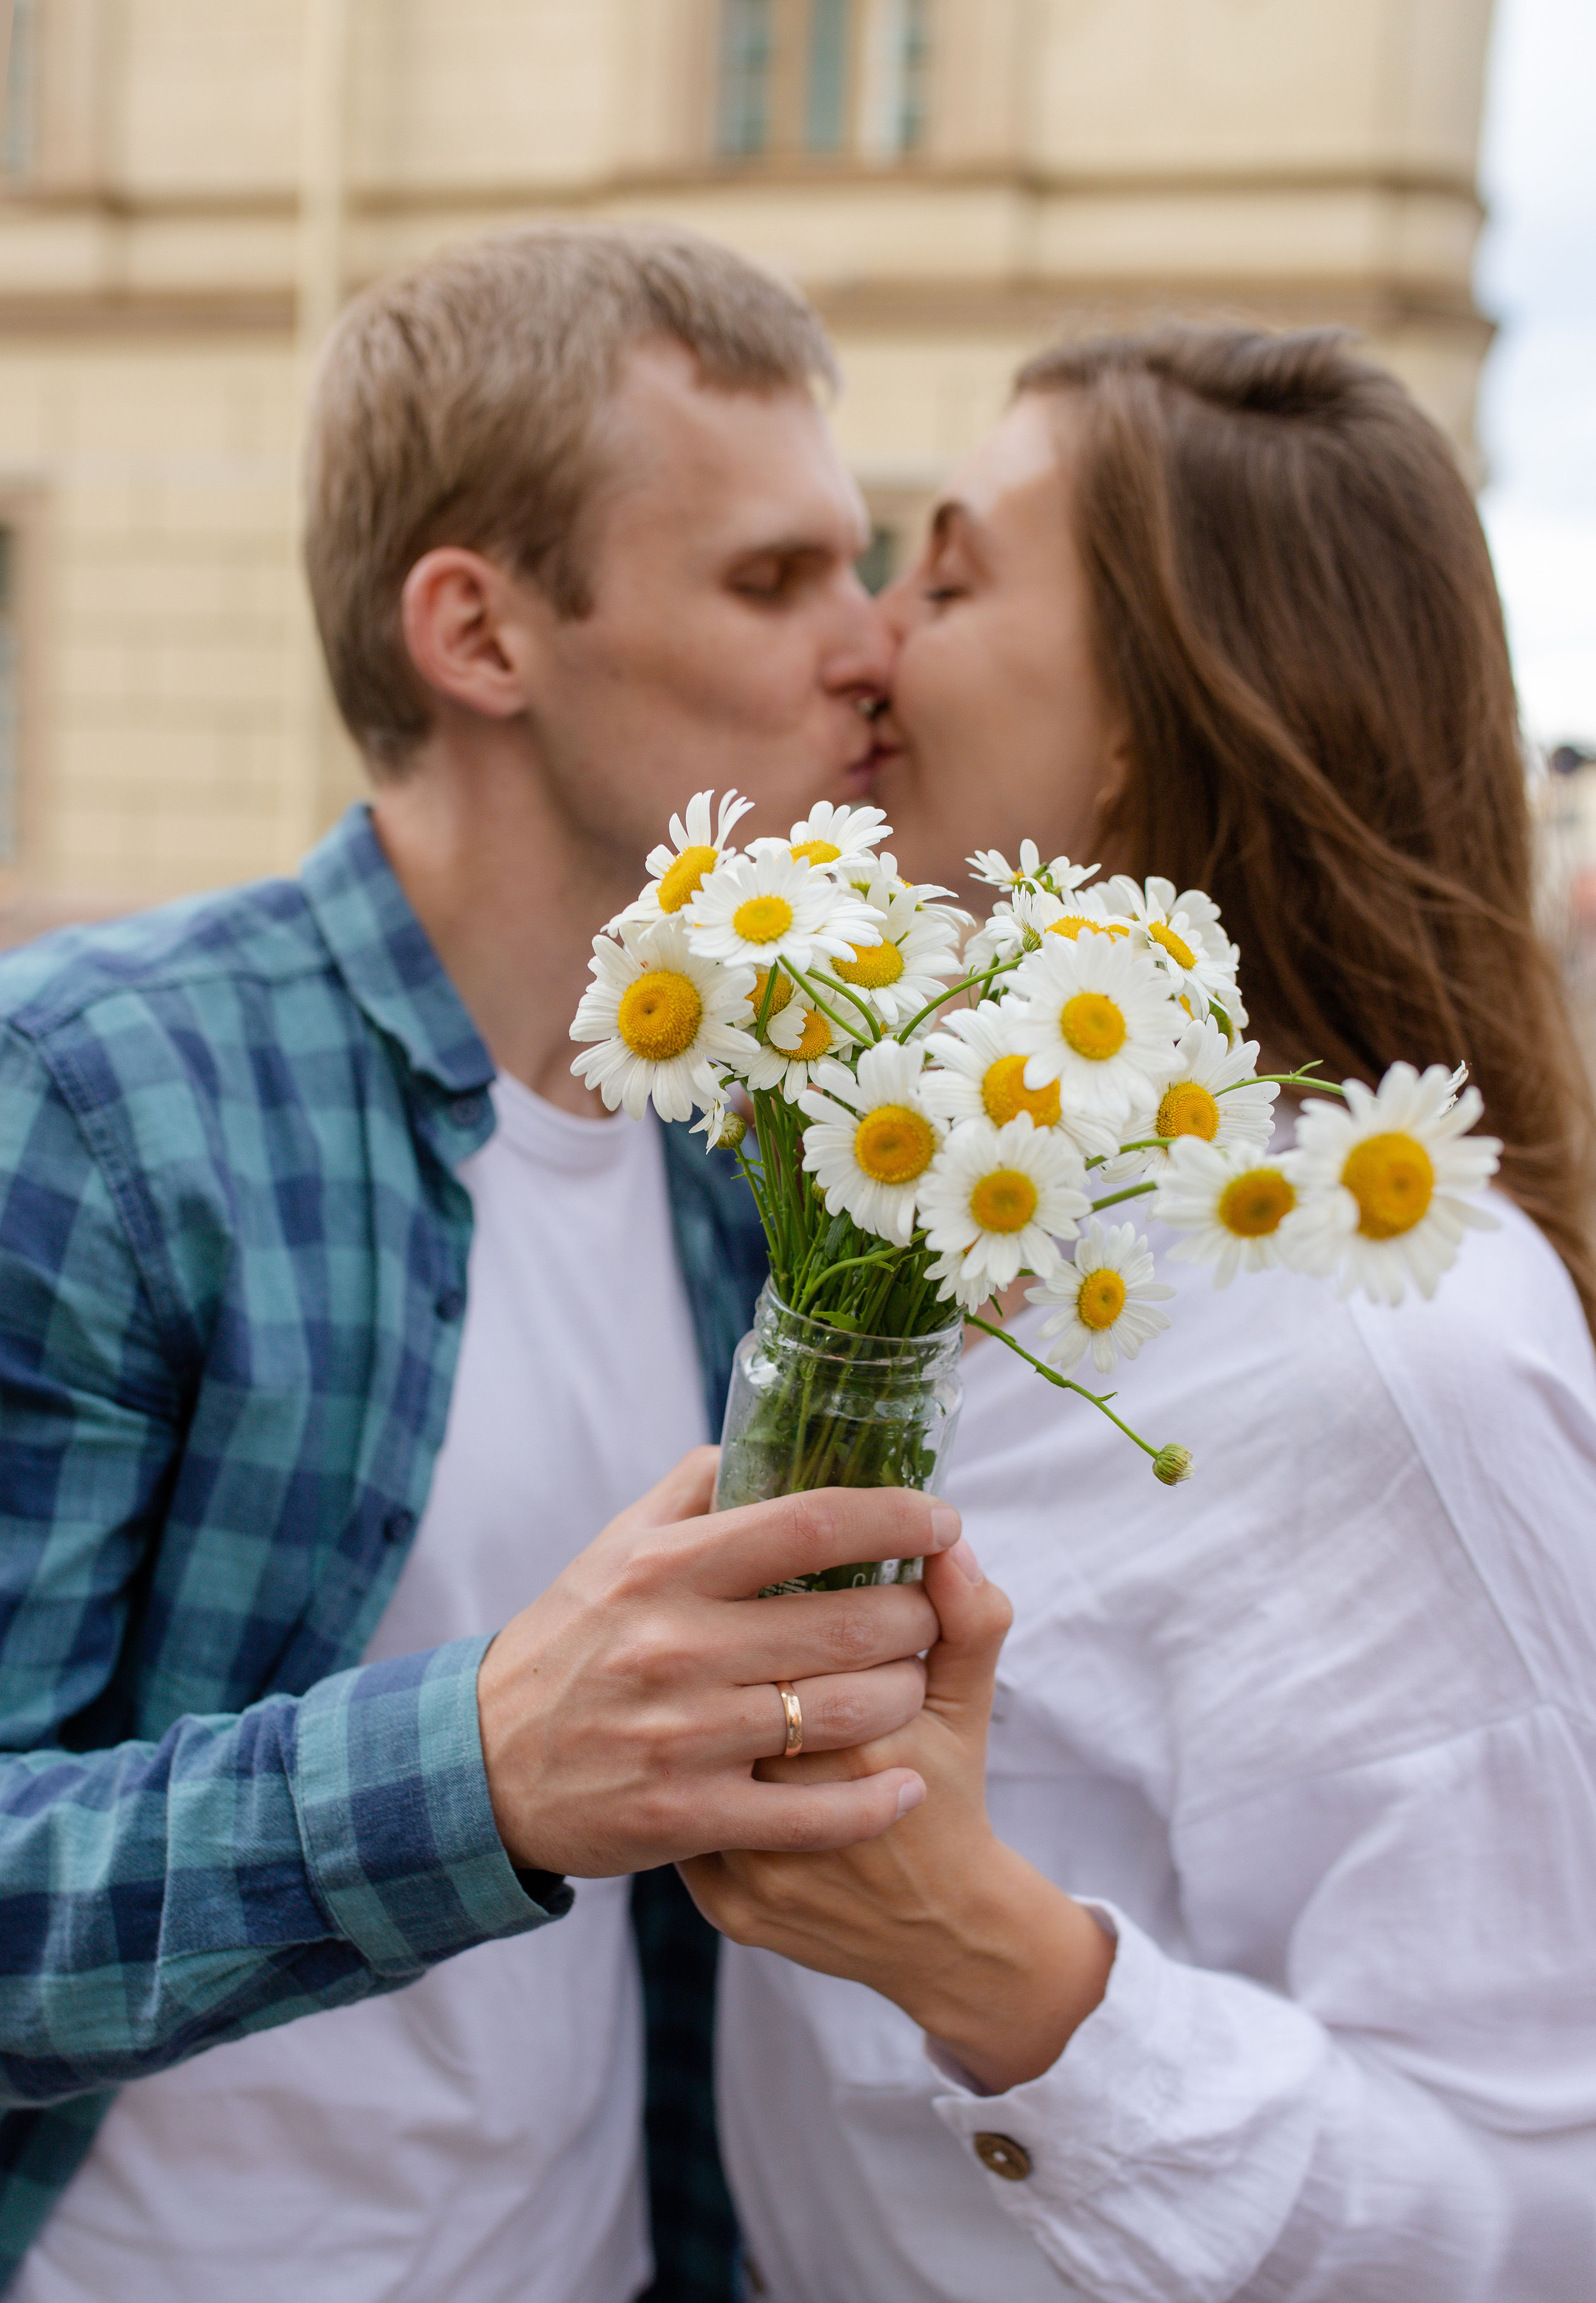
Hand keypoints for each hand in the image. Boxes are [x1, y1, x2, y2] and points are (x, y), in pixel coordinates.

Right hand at [477, 1447, 959, 1875]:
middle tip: (927, 1612)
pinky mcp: (685, 1817)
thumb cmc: (568, 1644)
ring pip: (844, 1715)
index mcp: (665, 1569)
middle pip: (847, 1624)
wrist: (481, 1766)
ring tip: (911, 1684)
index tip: (941, 1517)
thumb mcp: (613, 1550)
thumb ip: (693, 1491)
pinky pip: (812, 1815)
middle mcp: (677, 1647)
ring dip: (902, 1698)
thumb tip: (766, 1439)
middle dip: (913, 1616)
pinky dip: (875, 1803)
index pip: (808, 1523)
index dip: (894, 1516)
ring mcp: (684, 1737)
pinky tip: (905, 1786)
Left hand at [680, 1538, 1114, 2092]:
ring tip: (716, 1687)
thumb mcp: (968, 1706)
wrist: (941, 1935)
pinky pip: (683, 1823)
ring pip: (695, 1756)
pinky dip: (687, 1782)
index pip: (784, 1636)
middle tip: (743, 1631)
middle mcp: (796, 1809)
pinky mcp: (729, 1908)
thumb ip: (970, 1619)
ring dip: (699, 1714)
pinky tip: (700, 1751)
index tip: (784, 1582)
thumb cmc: (952, 1794)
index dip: (777, 1599)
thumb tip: (951, 1547)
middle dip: (732, 1656)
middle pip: (730, 1694)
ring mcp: (755, 1867)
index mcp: (859, 1740)